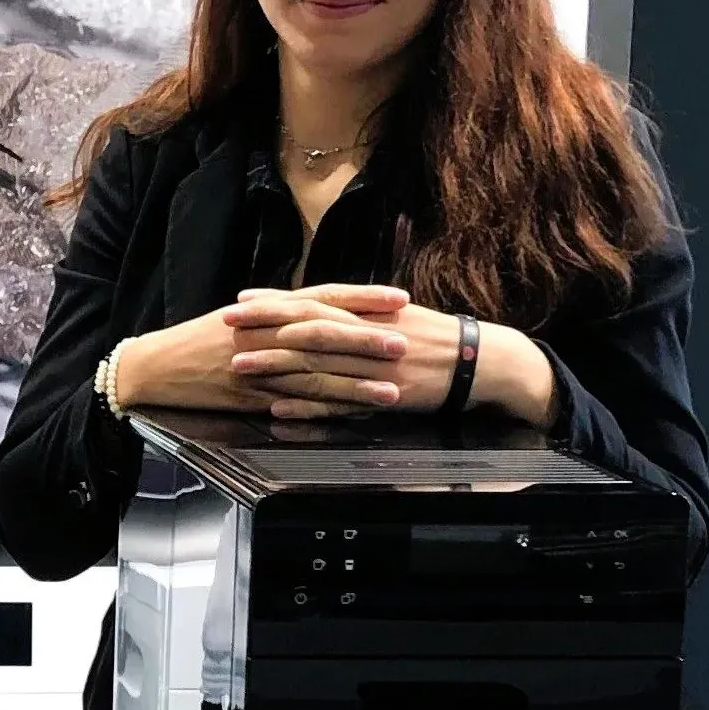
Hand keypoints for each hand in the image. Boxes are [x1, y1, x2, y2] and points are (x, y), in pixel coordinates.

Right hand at [116, 284, 408, 418]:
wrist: (158, 365)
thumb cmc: (200, 340)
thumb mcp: (243, 317)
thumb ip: (283, 315)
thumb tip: (322, 310)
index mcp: (269, 310)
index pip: (324, 297)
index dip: (363, 297)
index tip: (399, 297)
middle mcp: (268, 334)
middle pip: (325, 334)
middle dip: (367, 339)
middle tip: (405, 343)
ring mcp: (260, 367)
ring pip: (315, 374)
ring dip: (356, 383)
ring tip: (392, 389)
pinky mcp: (252, 398)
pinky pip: (295, 405)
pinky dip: (326, 411)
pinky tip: (352, 416)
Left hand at [229, 290, 556, 424]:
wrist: (480, 362)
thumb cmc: (437, 336)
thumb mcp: (396, 313)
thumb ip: (358, 311)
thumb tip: (321, 305)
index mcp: (369, 312)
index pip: (313, 302)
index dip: (275, 301)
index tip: (242, 299)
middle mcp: (368, 335)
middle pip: (307, 328)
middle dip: (264, 325)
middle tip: (227, 324)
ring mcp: (375, 367)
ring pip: (317, 366)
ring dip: (276, 367)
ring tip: (241, 367)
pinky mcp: (384, 398)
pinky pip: (340, 404)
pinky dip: (308, 407)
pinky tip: (279, 410)